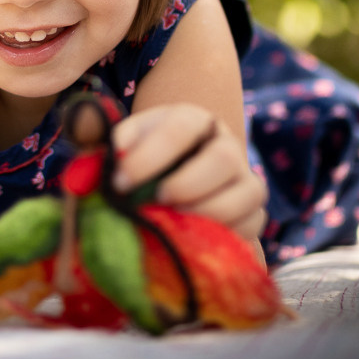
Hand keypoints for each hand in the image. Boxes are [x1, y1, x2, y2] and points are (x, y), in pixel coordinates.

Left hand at [110, 104, 266, 241]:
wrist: (172, 180)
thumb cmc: (144, 160)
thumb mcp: (125, 145)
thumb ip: (111, 148)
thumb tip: (104, 162)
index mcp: (192, 120)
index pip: (179, 128)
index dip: (150, 156)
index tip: (120, 182)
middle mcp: (225, 144)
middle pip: (224, 159)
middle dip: (187, 184)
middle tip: (157, 201)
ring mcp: (244, 178)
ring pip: (248, 193)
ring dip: (209, 213)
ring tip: (174, 224)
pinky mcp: (253, 211)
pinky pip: (252, 224)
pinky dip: (226, 235)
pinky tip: (194, 239)